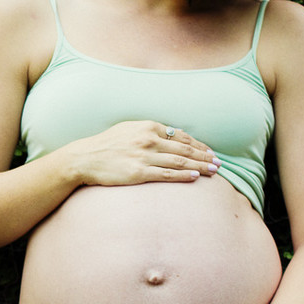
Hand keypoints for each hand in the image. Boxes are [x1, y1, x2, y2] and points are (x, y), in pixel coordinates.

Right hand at [67, 121, 221, 186]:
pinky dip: (183, 175)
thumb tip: (168, 135)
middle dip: (204, 156)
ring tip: (213, 171)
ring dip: (199, 166)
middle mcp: (148, 139)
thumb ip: (148, 131)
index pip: (180, 135)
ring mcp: (144, 156)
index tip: (209, 152)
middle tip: (219, 162)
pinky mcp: (138, 172)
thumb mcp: (128, 129)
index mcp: (148, 126)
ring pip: (179, 161)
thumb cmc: (105, 145)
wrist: (84, 158)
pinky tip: (195, 177)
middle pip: (184, 148)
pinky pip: (166, 174)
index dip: (198, 144)